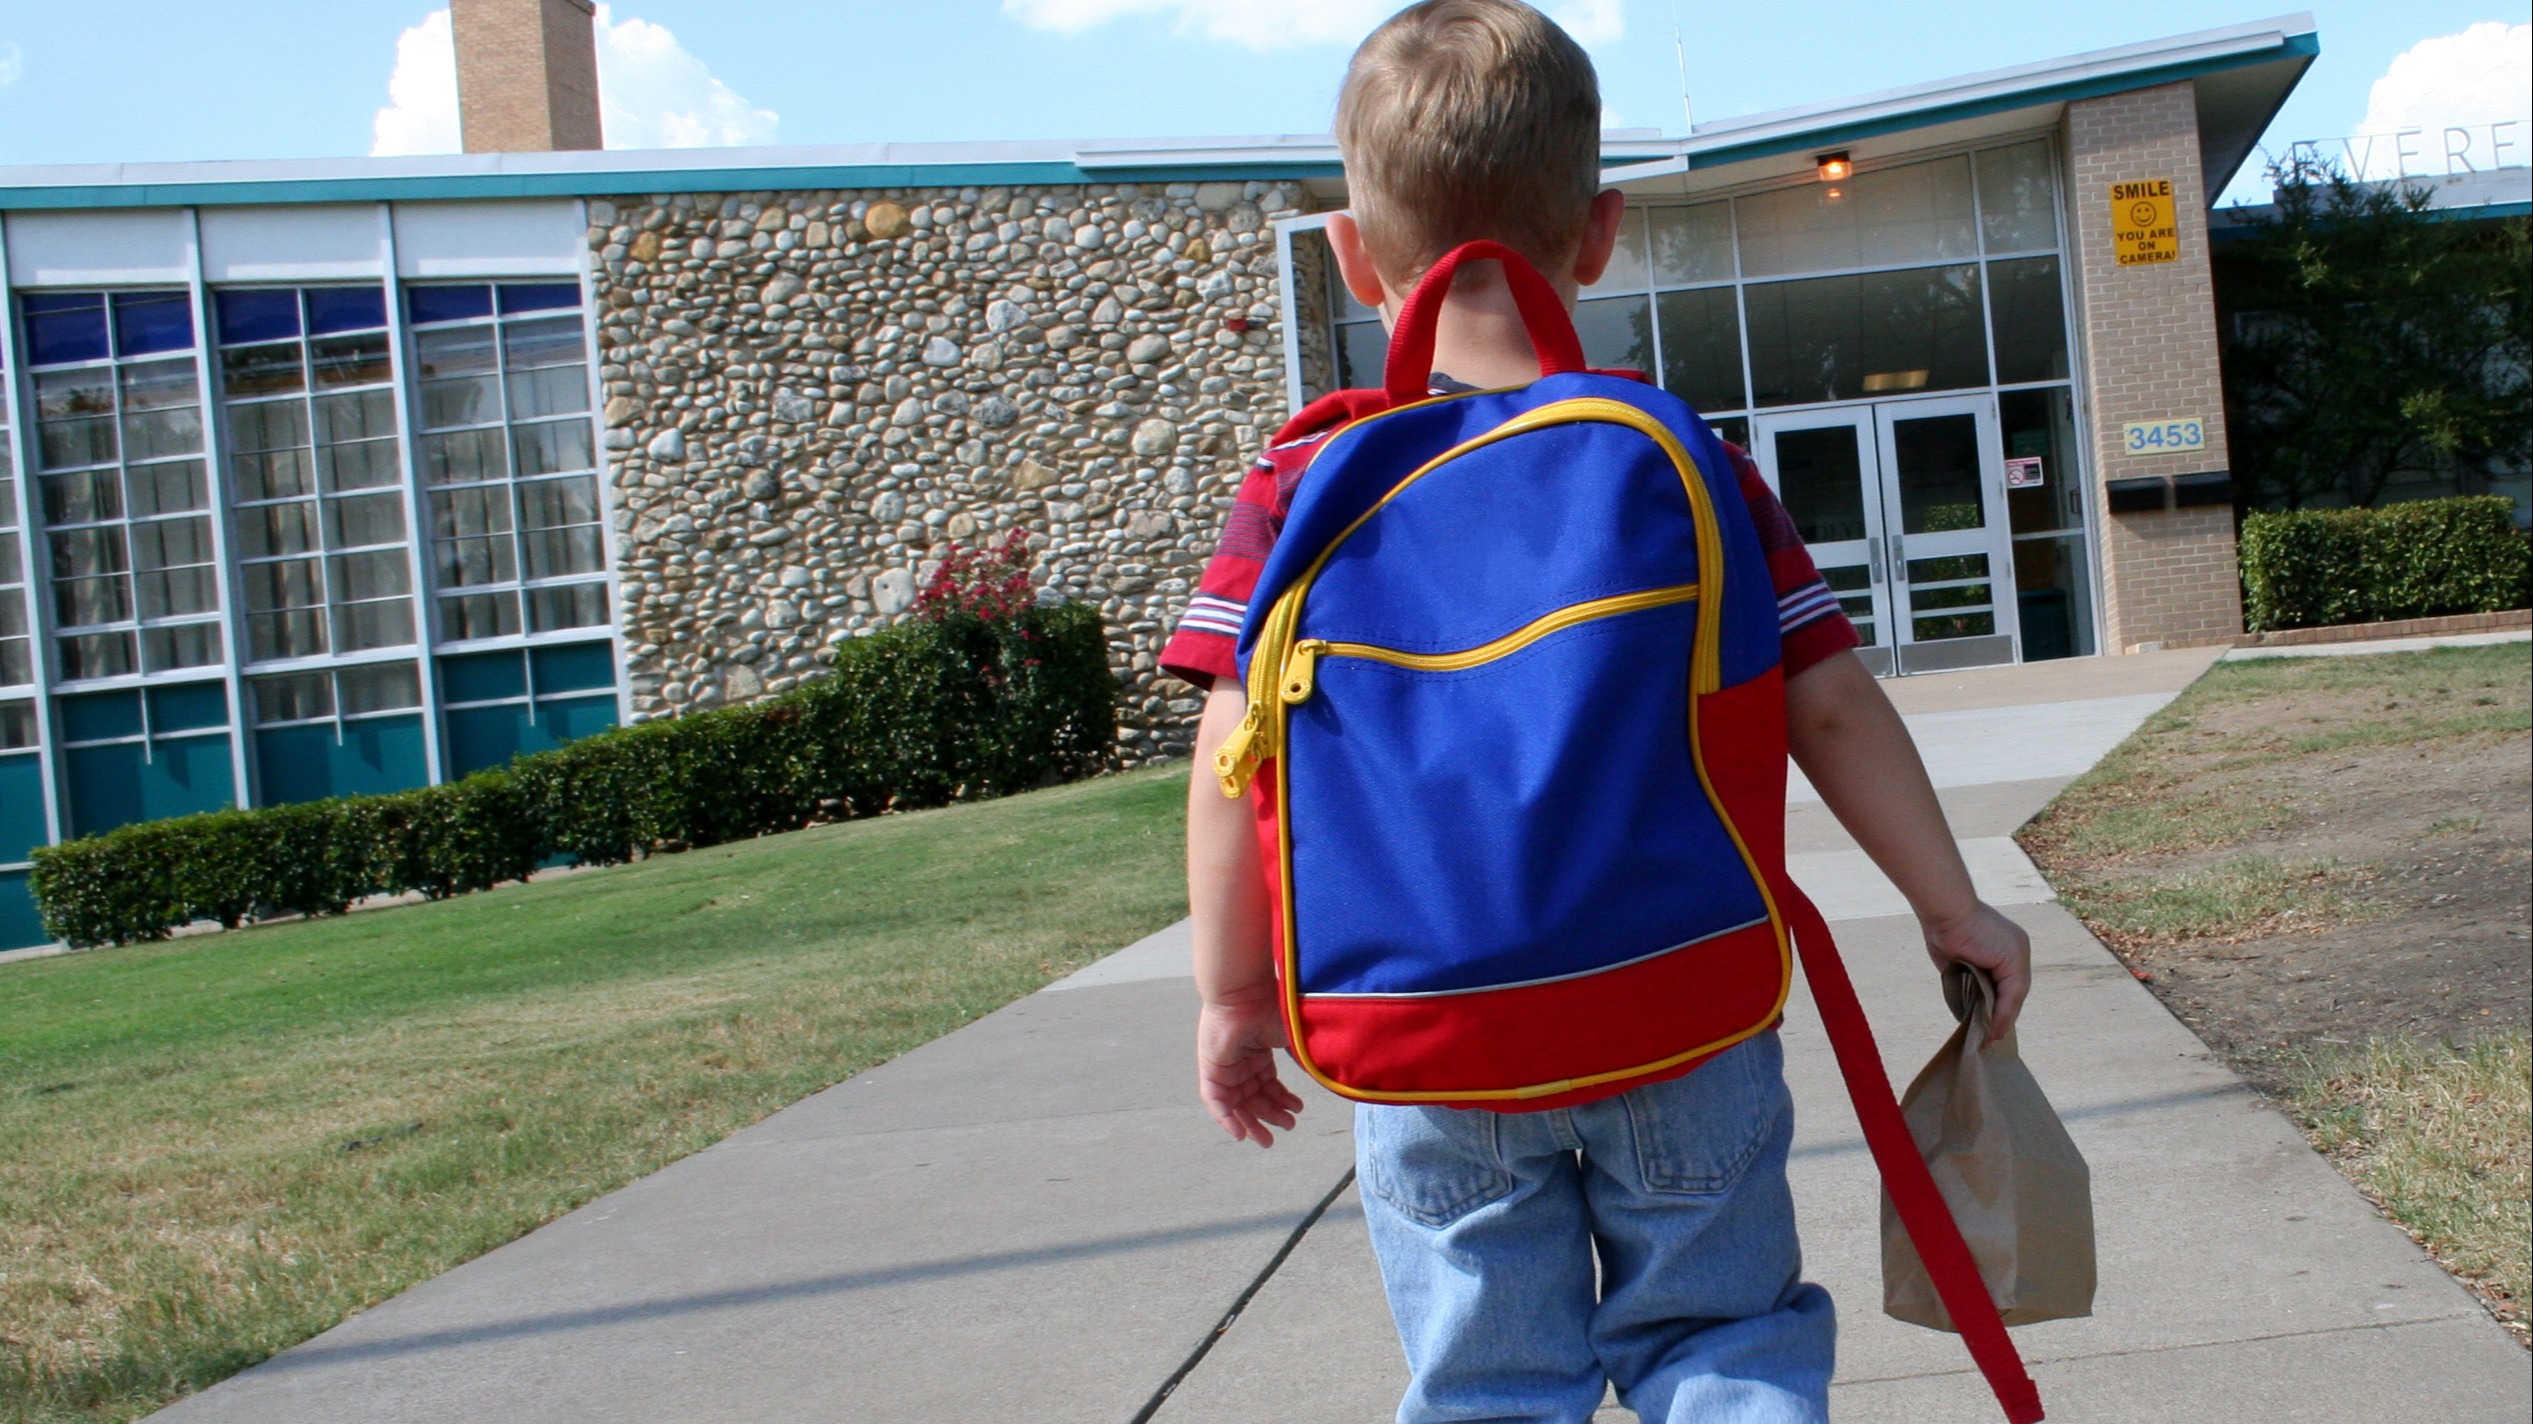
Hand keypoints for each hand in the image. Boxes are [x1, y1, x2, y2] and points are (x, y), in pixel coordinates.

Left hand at [1197, 984, 1303, 1147]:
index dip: (1282, 1099)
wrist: (1246, 992)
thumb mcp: (1293, 1038)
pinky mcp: (1210, 1069)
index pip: (1268, 1083)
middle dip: (1270, 1116)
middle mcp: (1240, 1060)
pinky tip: (1241, 1134)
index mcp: (1258, 1051)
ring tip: (1267, 1140)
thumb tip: (1324, 1073)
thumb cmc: (1272, 1007)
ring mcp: (1224, 1065)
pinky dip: (1227, 1119)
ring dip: (1252, 1122)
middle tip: (1286, 1129)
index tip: (1298, 1110)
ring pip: (1236, 1103)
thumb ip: (1304, 1057)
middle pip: (1254, 1096)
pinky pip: (1216, 1101)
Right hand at [1921, 901, 2030, 1044]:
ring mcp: (2019, 953)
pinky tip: (1993, 1028)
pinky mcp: (2015, 959)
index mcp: (2003, 947)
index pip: (2005, 983)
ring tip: (1991, 1039)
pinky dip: (2002, 1013)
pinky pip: (2011, 994)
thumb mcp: (1957, 961)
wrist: (1945, 910)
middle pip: (2013, 991)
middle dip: (2002, 1016)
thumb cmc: (1943, 929)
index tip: (1990, 1026)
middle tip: (1992, 1038)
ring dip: (2003, 1019)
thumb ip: (1967, 978)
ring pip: (2014, 995)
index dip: (1998, 1006)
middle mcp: (2016, 949)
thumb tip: (1968, 1003)